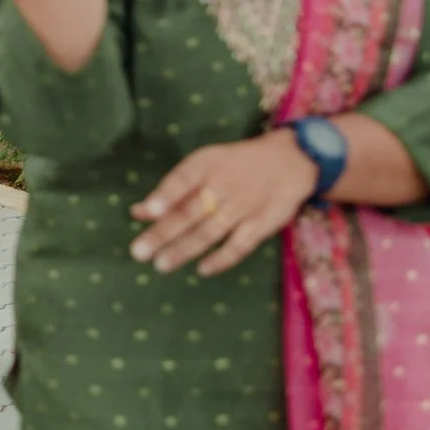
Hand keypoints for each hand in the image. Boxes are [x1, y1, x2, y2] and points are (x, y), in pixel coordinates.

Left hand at [129, 133, 317, 277]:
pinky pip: (240, 245)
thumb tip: (138, 212)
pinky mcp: (262, 224)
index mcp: (206, 164)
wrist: (291, 160)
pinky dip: (222, 259)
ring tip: (161, 264)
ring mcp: (243, 205)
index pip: (181, 180)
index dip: (163, 196)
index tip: (144, 212)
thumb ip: (172, 190)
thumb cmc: (235, 164)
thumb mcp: (205, 165)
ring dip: (185, 249)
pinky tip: (202, 269)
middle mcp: (223, 184)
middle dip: (164, 233)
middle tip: (139, 252)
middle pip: (190, 211)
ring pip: (210, 231)